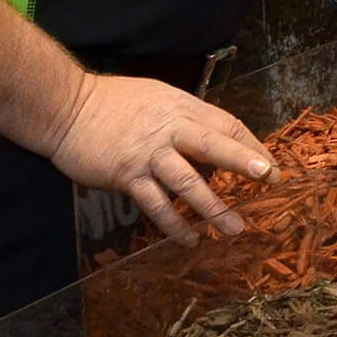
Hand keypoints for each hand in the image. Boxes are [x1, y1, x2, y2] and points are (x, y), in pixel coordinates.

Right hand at [48, 73, 276, 244]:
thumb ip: (185, 119)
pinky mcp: (126, 175)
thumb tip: (212, 144)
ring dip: (213, 207)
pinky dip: (174, 224)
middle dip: (245, 162)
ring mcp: (148, 154)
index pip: (227, 125)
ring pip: (188, 181)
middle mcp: (170, 128)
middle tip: (270, 179)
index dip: (251, 145)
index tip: (271, 164)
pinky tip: (189, 239)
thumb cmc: (114, 102)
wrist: (65, 107)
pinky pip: (156, 204)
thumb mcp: (159, 98)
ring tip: (235, 227)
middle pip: (215, 145)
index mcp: (182, 107)